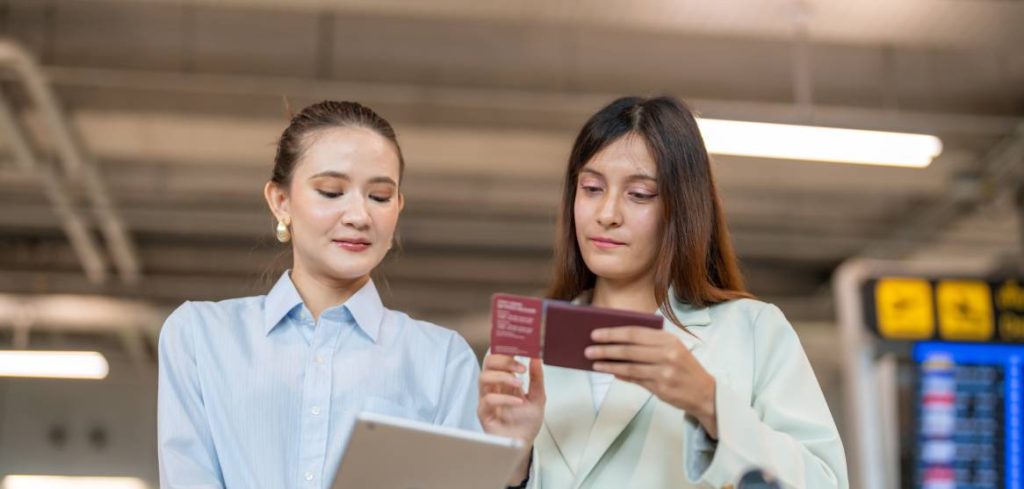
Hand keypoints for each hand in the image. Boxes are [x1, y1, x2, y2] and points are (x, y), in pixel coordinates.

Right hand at [478, 355, 544, 483]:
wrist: (524, 443)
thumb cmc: (526, 422)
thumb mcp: (538, 397)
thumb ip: (537, 378)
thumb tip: (536, 358)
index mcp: (505, 379)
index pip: (500, 357)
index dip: (505, 348)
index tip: (519, 344)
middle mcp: (494, 386)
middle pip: (488, 362)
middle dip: (504, 360)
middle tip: (520, 366)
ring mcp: (487, 398)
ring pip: (484, 377)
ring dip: (503, 377)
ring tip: (519, 383)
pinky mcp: (484, 413)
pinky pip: (488, 400)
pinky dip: (504, 398)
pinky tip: (517, 402)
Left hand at [585, 326, 717, 438]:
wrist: (705, 393)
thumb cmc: (683, 368)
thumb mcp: (671, 350)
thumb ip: (647, 345)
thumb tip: (616, 343)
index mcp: (668, 339)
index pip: (635, 332)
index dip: (613, 332)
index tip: (595, 333)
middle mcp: (667, 353)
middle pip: (629, 348)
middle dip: (606, 348)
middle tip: (588, 348)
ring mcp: (664, 371)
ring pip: (629, 365)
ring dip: (608, 363)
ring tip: (593, 361)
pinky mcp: (661, 388)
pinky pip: (635, 379)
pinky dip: (619, 374)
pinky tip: (608, 371)